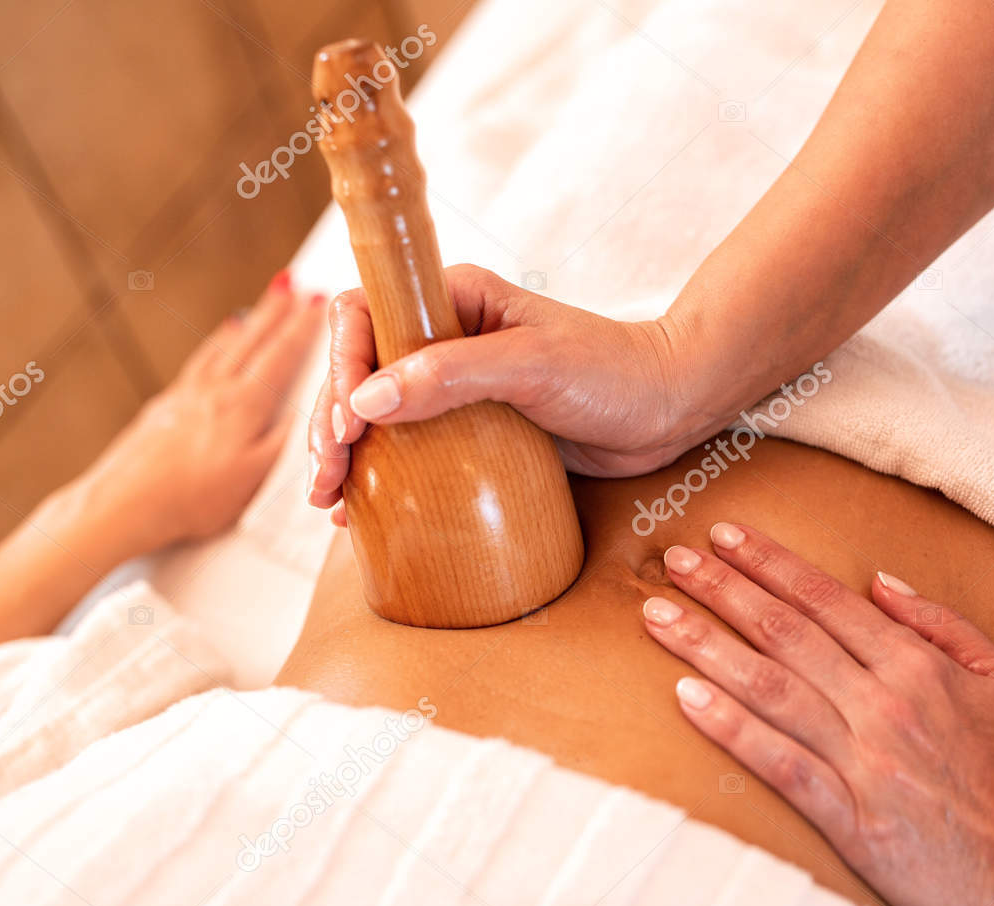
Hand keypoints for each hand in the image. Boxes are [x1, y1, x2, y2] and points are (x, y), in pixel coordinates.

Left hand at [77, 274, 323, 553]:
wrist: (125, 501)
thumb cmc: (193, 498)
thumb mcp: (254, 478)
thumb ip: (286, 442)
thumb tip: (311, 410)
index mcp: (243, 406)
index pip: (280, 358)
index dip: (300, 328)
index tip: (317, 302)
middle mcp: (216, 390)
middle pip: (252, 341)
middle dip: (276, 312)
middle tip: (295, 285)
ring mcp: (187, 393)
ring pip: (224, 346)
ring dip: (249, 323)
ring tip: (262, 305)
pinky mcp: (166, 404)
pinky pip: (199, 361)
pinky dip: (216, 343)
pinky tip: (219, 340)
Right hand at [306, 265, 713, 513]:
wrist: (669, 408)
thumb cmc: (613, 372)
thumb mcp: (533, 366)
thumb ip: (453, 376)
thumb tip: (371, 401)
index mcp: (452, 301)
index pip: (366, 315)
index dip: (343, 366)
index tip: (350, 422)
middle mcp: (444, 340)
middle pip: (359, 372)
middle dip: (330, 423)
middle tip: (323, 478)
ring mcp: (454, 390)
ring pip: (376, 417)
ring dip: (344, 457)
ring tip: (328, 504)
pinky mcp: (471, 435)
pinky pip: (410, 453)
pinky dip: (380, 479)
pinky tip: (358, 515)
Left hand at [637, 522, 993, 905]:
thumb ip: (945, 625)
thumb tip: (881, 581)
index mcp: (917, 665)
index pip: (825, 599)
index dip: (769, 562)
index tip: (723, 536)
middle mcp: (882, 702)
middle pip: (785, 631)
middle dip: (723, 589)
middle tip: (672, 561)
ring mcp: (863, 759)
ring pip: (769, 687)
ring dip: (707, 646)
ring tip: (658, 616)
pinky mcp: (848, 817)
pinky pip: (777, 762)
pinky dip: (730, 728)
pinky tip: (686, 699)